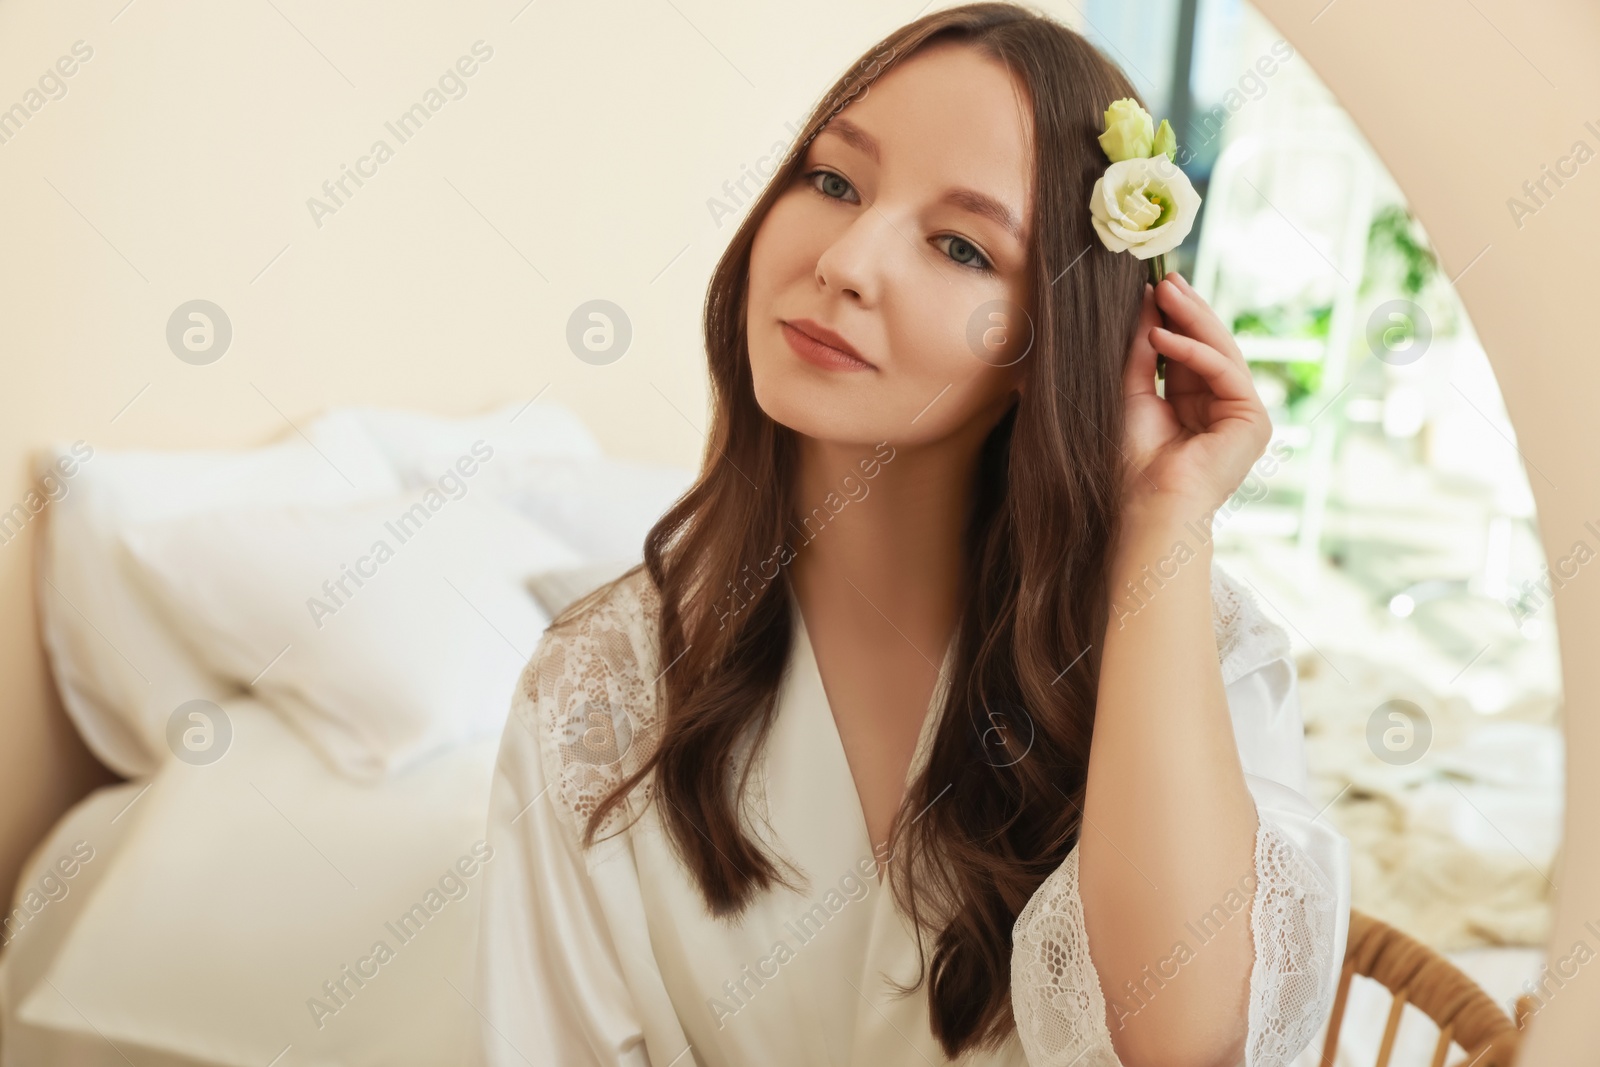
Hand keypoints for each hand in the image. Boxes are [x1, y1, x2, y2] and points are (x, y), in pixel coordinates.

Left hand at [1119, 272, 1271, 517]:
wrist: (1147, 505)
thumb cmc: (1134, 462)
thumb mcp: (1133, 392)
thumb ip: (1140, 350)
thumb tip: (1144, 301)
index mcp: (1198, 406)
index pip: (1191, 353)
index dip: (1176, 319)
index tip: (1154, 286)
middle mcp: (1225, 409)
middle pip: (1211, 348)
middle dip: (1188, 312)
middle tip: (1167, 278)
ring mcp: (1243, 415)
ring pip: (1221, 353)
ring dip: (1192, 320)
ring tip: (1164, 292)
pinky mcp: (1254, 421)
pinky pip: (1224, 372)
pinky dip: (1193, 351)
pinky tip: (1162, 336)